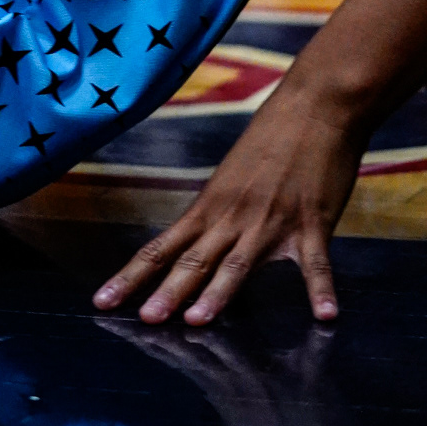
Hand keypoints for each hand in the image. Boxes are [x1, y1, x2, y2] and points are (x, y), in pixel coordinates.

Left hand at [91, 88, 364, 325]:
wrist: (315, 104)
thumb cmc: (273, 138)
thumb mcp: (233, 177)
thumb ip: (219, 215)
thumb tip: (198, 245)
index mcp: (211, 206)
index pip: (162, 247)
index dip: (132, 275)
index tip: (102, 301)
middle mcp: (233, 217)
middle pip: (194, 260)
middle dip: (167, 292)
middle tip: (145, 320)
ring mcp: (272, 221)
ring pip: (239, 264)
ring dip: (219, 293)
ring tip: (198, 321)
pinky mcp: (312, 223)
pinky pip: (316, 263)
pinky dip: (321, 290)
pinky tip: (325, 316)